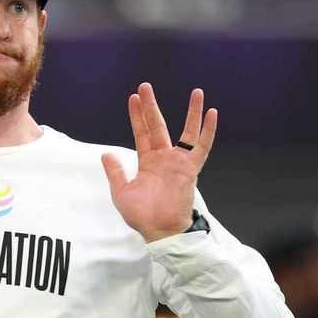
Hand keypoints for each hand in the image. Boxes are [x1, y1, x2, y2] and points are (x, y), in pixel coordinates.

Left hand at [101, 83, 216, 242]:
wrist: (159, 231)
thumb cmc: (142, 216)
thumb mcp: (121, 192)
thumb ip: (115, 172)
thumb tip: (105, 154)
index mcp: (148, 162)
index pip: (142, 133)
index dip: (137, 116)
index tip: (133, 98)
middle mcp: (164, 158)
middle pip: (158, 126)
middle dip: (152, 106)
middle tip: (145, 86)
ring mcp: (179, 162)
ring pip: (187, 131)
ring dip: (191, 112)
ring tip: (196, 92)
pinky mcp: (191, 169)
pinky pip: (202, 147)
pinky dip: (208, 131)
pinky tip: (212, 114)